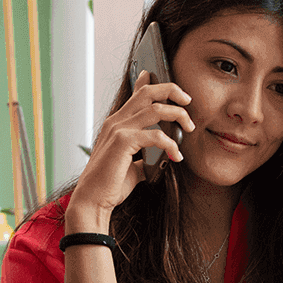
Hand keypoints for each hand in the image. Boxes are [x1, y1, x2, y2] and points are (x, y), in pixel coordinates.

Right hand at [66, 70, 193, 232]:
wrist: (93, 201)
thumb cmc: (110, 185)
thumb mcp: (130, 166)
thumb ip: (142, 157)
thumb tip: (158, 159)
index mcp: (116, 123)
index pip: (136, 94)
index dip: (150, 81)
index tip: (168, 81)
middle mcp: (116, 121)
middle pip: (148, 92)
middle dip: (173, 90)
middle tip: (189, 101)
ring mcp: (118, 130)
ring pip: (156, 108)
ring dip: (178, 115)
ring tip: (190, 127)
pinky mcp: (123, 143)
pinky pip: (156, 136)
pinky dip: (171, 145)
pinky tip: (176, 156)